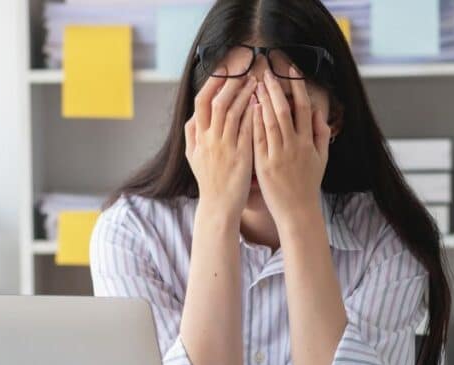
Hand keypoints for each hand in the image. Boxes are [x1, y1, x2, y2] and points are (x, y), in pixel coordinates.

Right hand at [184, 72, 258, 218]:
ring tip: (256, 82)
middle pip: (218, 102)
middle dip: (231, 83)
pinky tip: (262, 103)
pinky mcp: (241, 155)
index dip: (212, 83)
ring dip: (245, 94)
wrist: (218, 205)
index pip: (201, 102)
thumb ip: (191, 134)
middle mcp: (209, 139)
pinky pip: (248, 129)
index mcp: (198, 137)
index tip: (223, 70)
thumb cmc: (209, 180)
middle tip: (243, 70)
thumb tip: (192, 116)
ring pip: (234, 112)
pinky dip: (253, 113)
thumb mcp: (192, 156)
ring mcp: (225, 147)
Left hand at [253, 67, 331, 227]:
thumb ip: (321, 134)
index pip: (303, 108)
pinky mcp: (263, 164)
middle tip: (267, 71)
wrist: (297, 211)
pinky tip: (248, 107)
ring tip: (255, 84)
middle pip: (283, 110)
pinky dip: (253, 121)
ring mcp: (277, 155)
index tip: (291, 70)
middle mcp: (294, 146)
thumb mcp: (321, 159)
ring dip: (262, 100)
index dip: (297, 87)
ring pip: (269, 122)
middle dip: (275, 88)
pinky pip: (257, 138)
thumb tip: (318, 112)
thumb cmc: (308, 185)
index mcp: (308, 143)